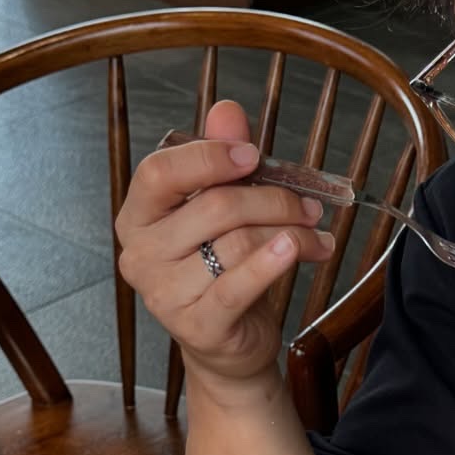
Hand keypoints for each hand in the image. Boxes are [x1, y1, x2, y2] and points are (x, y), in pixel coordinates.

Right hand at [115, 99, 333, 383]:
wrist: (229, 344)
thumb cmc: (222, 271)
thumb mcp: (223, 211)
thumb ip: (221, 159)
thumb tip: (227, 110)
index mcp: (138, 216)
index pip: (159, 172)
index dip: (209, 156)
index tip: (254, 155)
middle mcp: (139, 254)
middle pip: (214, 206)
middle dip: (273, 200)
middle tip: (309, 206)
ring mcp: (163, 294)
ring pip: (237, 243)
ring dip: (290, 233)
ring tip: (316, 236)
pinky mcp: (196, 325)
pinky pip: (240, 284)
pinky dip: (274, 262)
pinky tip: (300, 249)